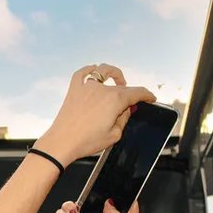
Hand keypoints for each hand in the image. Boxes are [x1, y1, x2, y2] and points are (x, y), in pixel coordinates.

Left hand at [34, 64, 155, 165]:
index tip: (150, 98)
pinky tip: (94, 71)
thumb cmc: (86, 141)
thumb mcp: (114, 135)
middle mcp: (102, 89)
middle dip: (130, 94)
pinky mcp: (74, 89)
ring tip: (118, 81)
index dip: (147, 95)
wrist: (62, 143)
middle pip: (122, 86)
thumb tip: (126, 109)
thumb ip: (124, 118)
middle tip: (130, 104)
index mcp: (115, 100)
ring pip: (104, 70)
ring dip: (114, 73)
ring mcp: (86, 87)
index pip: (137, 93)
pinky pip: (82, 73)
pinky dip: (90, 69)